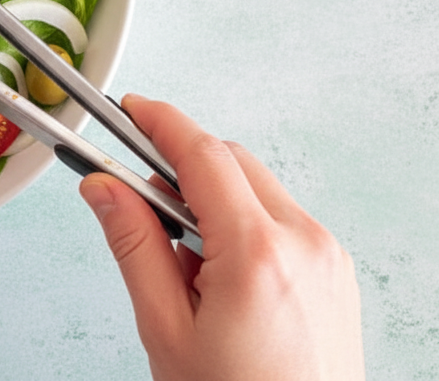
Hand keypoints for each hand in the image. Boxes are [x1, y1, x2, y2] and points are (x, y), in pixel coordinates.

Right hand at [79, 95, 363, 380]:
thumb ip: (134, 247)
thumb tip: (102, 187)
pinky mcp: (335, 273)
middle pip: (232, 162)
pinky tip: (215, 272)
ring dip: (211, 197)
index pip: (202, 155)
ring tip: (179, 261)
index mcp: (257, 253)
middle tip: (134, 194)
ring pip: (257, 188)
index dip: (159, 122)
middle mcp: (304, 243)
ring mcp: (328, 257)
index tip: (129, 109)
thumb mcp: (166, 329)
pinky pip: (281, 219)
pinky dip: (241, 223)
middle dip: (180, 164)